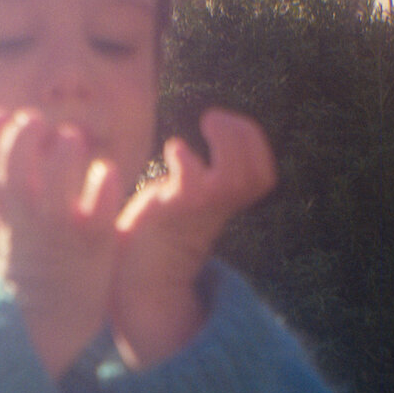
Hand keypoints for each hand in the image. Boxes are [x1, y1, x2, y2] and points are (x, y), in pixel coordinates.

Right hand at [0, 109, 123, 377]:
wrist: (61, 337)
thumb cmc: (33, 295)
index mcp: (6, 223)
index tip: (1, 115)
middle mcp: (28, 226)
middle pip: (13, 171)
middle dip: (21, 137)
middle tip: (38, 122)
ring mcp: (60, 236)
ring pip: (53, 183)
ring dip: (62, 153)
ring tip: (73, 140)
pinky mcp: (94, 246)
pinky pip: (98, 210)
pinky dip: (103, 186)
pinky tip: (107, 173)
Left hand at [111, 109, 275, 368]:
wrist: (130, 273)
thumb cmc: (152, 233)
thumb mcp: (183, 201)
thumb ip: (196, 181)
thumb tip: (192, 157)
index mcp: (222, 204)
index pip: (263, 174)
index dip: (254, 144)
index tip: (224, 124)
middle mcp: (215, 207)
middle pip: (259, 175)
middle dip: (246, 135)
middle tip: (213, 119)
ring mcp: (195, 209)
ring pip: (236, 177)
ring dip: (227, 141)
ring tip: (205, 123)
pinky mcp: (170, 210)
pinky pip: (191, 182)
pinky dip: (186, 157)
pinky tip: (173, 150)